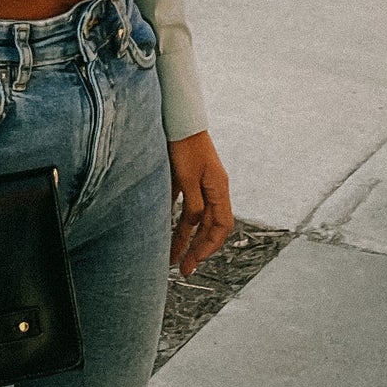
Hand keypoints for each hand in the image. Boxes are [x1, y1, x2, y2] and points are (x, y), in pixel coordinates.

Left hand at [167, 129, 232, 276]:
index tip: (194, 260)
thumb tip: (194, 225)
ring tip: (171, 257)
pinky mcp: (187, 177)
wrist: (178, 117)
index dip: (209, 246)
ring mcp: (201, 183)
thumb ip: (193, 203)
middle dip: (197, 249)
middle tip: (183, 269)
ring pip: (195, 218)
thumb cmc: (185, 145)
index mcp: (219, 188)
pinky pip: (186, 205)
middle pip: (209, 226)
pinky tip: (165, 231)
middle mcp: (213, 188)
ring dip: (185, 237)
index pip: (221, 226)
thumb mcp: (188, 176)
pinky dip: (178, 220)